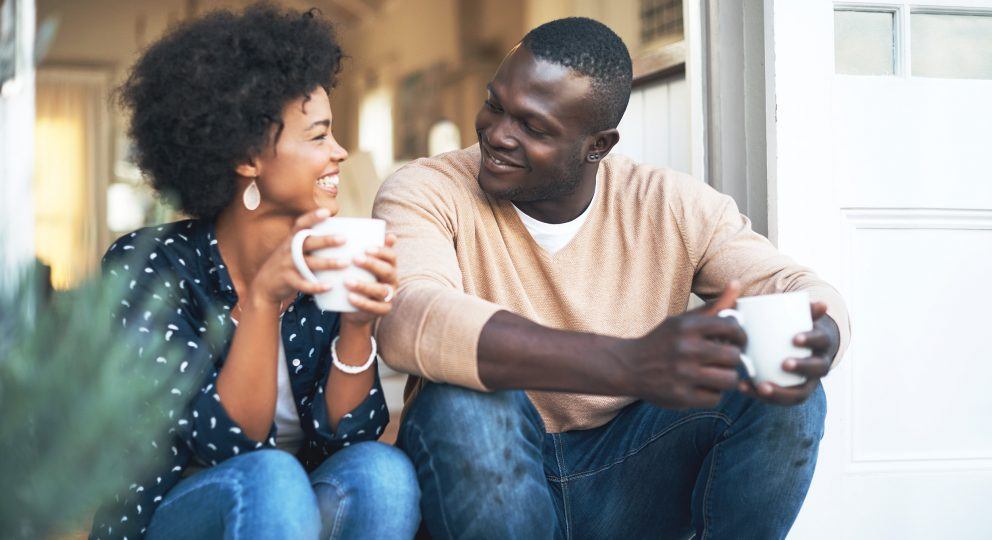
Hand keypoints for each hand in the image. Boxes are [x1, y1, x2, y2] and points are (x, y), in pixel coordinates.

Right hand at [247, 208, 347, 308]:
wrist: (264, 285)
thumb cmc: (288, 264)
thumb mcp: (292, 249)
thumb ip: (309, 242)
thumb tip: (337, 233)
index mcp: (291, 240)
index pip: (301, 224)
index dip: (312, 217)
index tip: (327, 212)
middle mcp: (288, 250)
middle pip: (308, 242)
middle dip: (326, 240)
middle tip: (344, 238)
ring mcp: (286, 265)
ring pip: (308, 263)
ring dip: (328, 263)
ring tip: (345, 263)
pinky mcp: (287, 280)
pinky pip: (302, 283)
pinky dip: (315, 286)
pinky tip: (329, 286)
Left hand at [340, 234, 398, 326]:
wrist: (355, 309)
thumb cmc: (358, 280)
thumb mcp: (361, 266)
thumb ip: (364, 250)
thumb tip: (367, 230)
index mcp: (389, 267)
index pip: (391, 256)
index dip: (381, 251)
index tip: (366, 247)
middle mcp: (392, 281)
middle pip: (387, 271)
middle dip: (372, 265)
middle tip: (355, 259)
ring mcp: (389, 297)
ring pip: (381, 290)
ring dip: (364, 285)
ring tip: (347, 281)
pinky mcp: (383, 310)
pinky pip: (375, 307)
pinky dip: (362, 302)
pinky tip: (350, 297)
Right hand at [618, 282, 747, 408]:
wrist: (628, 367)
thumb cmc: (663, 342)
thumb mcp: (683, 321)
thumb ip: (714, 306)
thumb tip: (737, 283)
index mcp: (687, 326)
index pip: (732, 327)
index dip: (740, 335)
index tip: (736, 340)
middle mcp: (685, 349)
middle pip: (734, 356)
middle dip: (734, 358)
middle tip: (726, 359)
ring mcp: (683, 374)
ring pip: (729, 380)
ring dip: (727, 378)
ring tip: (718, 374)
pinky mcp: (681, 396)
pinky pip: (715, 398)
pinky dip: (712, 393)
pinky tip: (702, 386)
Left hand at [738, 301, 838, 404]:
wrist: (802, 347)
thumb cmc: (796, 327)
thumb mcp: (801, 316)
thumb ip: (802, 307)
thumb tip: (820, 303)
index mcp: (822, 344)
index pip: (821, 341)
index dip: (810, 340)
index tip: (794, 338)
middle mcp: (819, 366)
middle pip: (816, 370)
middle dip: (802, 367)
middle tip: (784, 363)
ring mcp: (806, 383)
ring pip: (798, 393)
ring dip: (780, 392)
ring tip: (760, 386)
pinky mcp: (790, 393)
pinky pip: (779, 400)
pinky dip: (761, 395)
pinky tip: (743, 387)